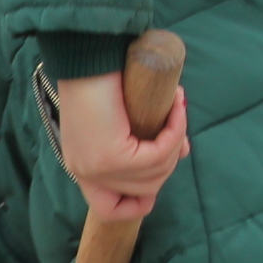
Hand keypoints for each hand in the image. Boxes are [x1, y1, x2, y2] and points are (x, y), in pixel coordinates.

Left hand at [52, 67, 189, 221]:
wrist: (86, 53)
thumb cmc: (102, 78)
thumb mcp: (123, 120)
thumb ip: (146, 142)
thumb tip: (180, 156)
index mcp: (82, 167)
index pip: (110, 210)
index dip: (138, 202)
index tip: (157, 175)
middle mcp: (85, 173)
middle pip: (145, 191)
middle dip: (169, 160)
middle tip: (176, 123)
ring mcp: (97, 168)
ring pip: (156, 174)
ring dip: (175, 141)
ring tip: (175, 108)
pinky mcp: (111, 156)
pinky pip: (158, 155)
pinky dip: (174, 132)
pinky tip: (175, 108)